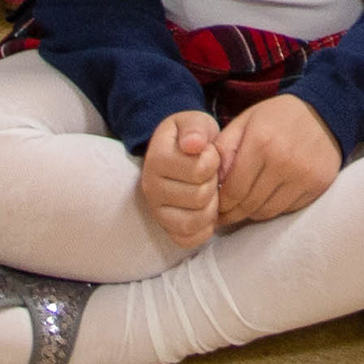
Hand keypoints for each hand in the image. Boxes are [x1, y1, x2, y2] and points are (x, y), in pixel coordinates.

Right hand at [137, 110, 222, 250]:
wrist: (180, 155)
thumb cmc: (192, 138)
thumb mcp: (195, 123)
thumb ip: (196, 128)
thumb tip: (193, 144)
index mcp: (156, 158)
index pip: (200, 169)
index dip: (213, 160)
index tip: (208, 154)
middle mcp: (150, 187)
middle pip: (200, 196)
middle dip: (213, 183)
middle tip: (208, 174)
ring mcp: (155, 211)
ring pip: (196, 220)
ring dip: (211, 207)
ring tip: (208, 191)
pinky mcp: (164, 228)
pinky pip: (189, 240)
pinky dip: (204, 228)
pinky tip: (206, 211)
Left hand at [213, 93, 343, 227]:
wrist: (325, 112)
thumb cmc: (278, 117)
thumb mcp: (245, 121)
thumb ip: (223, 148)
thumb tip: (212, 181)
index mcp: (261, 142)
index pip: (233, 190)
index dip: (220, 204)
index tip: (214, 207)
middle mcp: (283, 161)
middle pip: (249, 205)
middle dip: (233, 213)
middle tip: (225, 214)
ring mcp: (303, 175)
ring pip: (267, 212)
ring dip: (252, 213)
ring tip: (245, 206)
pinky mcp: (318, 185)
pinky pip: (287, 209)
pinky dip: (274, 208)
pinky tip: (268, 198)